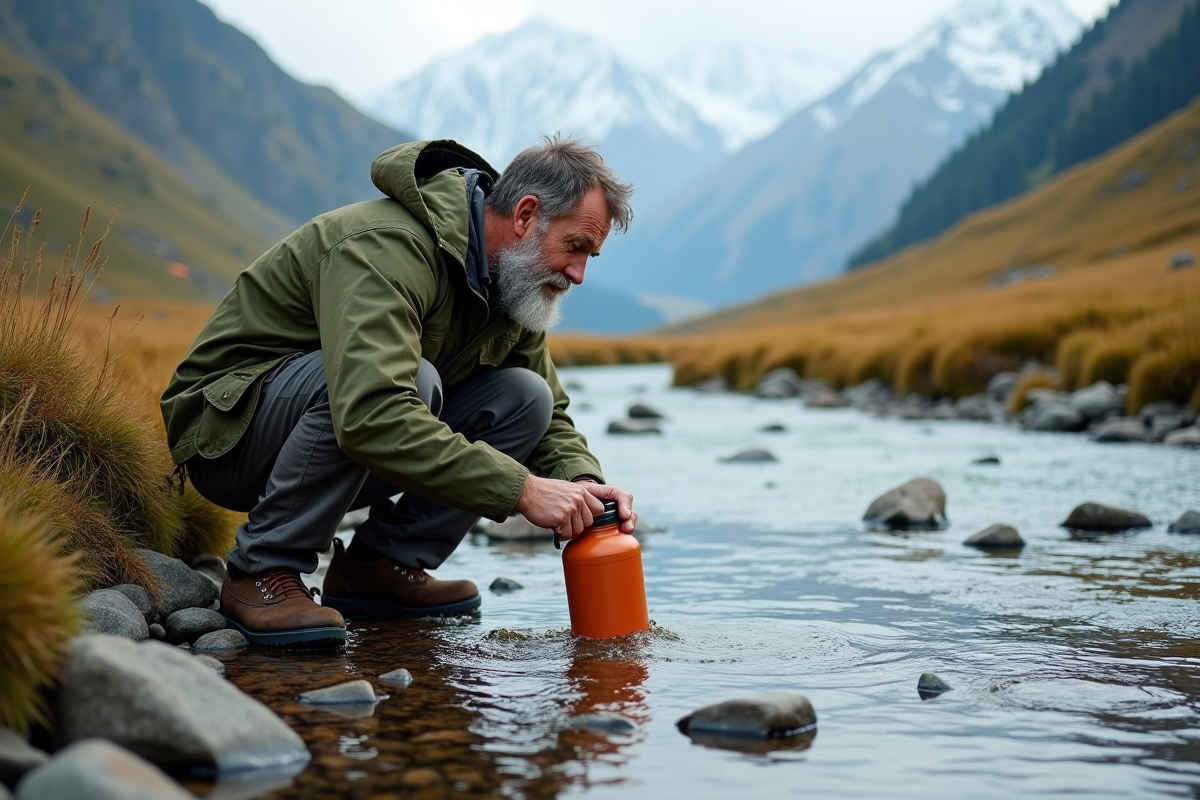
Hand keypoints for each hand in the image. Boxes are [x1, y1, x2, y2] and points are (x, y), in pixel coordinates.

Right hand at [515, 476, 636, 539]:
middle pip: (589, 523)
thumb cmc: (545, 492)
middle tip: (565, 521)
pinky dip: (560, 534)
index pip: (599, 509)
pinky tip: (553, 525)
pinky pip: (566, 535)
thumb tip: (588, 516)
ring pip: (578, 531)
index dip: (589, 516)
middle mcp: (578, 500)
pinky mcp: (560, 518)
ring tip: (558, 523)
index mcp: (582, 491)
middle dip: (577, 525)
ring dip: (568, 530)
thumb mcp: (567, 489)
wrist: (527, 491)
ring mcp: (570, 509)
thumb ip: (579, 499)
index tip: (580, 517)